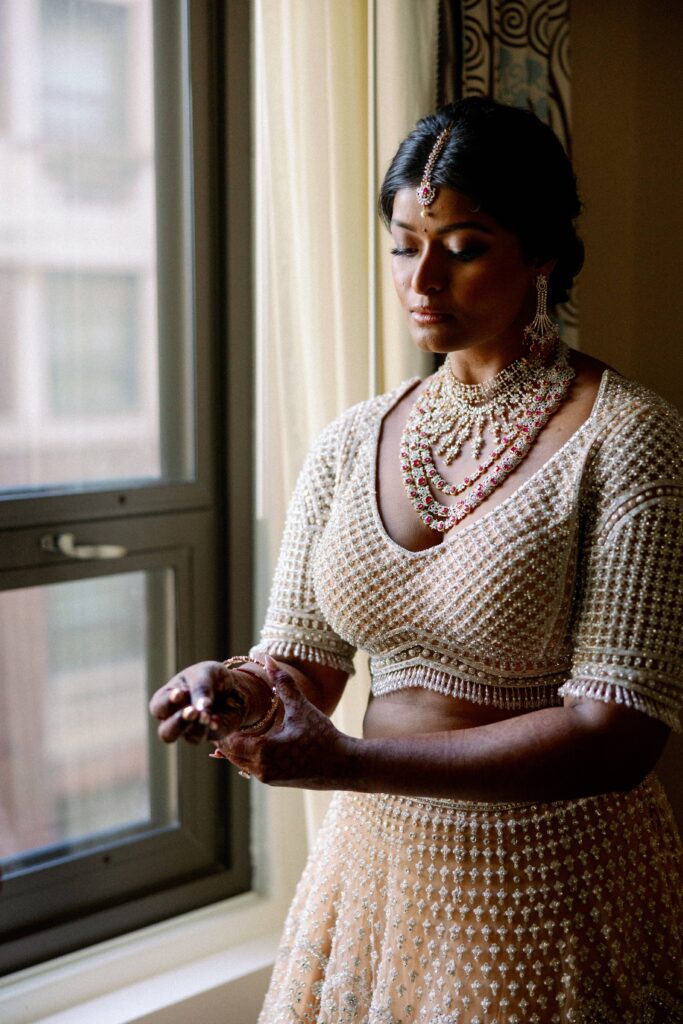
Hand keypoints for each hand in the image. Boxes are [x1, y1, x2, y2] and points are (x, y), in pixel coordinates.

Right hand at [149, 659, 268, 744]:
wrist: (235, 685)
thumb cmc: (211, 677)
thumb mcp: (206, 673)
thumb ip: (201, 688)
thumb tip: (201, 708)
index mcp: (168, 698)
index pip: (158, 707)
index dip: (167, 703)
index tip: (180, 693)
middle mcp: (176, 718)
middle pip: (166, 733)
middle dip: (178, 724)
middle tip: (192, 711)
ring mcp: (193, 728)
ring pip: (190, 738)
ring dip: (198, 726)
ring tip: (207, 715)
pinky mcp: (211, 733)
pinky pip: (210, 736)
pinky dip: (212, 727)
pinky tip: (216, 719)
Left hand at [217, 659, 353, 788]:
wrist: (343, 765)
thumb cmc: (323, 736)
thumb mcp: (301, 707)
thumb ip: (283, 682)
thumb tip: (267, 658)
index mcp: (264, 751)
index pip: (229, 739)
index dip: (222, 724)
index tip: (217, 708)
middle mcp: (261, 769)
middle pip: (230, 751)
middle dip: (225, 734)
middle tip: (215, 715)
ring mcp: (267, 778)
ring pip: (238, 761)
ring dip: (234, 745)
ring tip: (227, 725)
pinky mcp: (274, 781)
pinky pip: (249, 766)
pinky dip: (244, 753)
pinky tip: (244, 740)